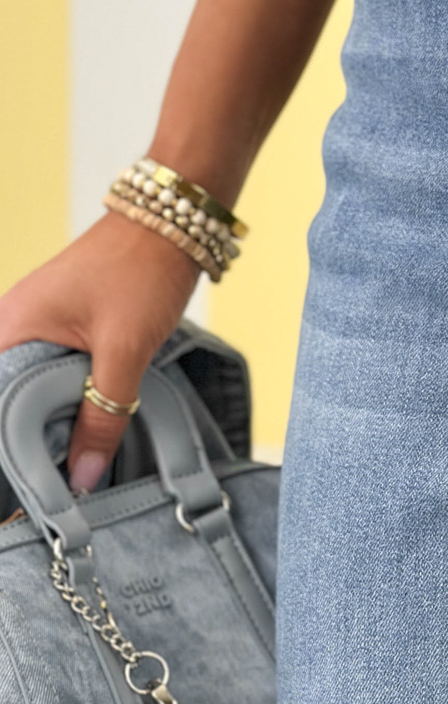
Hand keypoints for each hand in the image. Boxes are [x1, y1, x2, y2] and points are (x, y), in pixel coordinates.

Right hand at [0, 214, 199, 495]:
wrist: (174, 218)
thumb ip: (102, 416)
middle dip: (26, 439)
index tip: (19, 485)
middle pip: (5, 400)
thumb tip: (81, 478)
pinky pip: (50, 371)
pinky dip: (65, 399)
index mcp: (8, 329)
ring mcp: (36, 322)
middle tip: (53, 482)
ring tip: (71, 463)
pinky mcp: (63, 323)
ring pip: (30, 388)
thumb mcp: (124, 352)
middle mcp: (11, 325)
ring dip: (48, 421)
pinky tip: (85, 425)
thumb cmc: (141, 271)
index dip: (5, 443)